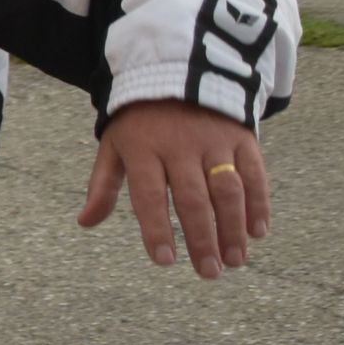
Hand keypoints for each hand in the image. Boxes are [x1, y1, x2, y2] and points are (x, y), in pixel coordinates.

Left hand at [79, 98, 268, 278]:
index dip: (156, 230)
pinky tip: (258, 232)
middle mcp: (180, 146)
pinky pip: (254, 174)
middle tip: (209, 273)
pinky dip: (258, 204)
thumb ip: (102, 185)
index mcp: (143, 149)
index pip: (149, 196)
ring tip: (235, 261)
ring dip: (233, 229)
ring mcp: (214, 141)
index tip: (164, 262)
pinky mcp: (241, 137)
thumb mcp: (114, 145)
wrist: (178, 71)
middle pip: (193, 199)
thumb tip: (85, 222)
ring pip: (228, 191)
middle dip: (203, 240)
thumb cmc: (139, 121)